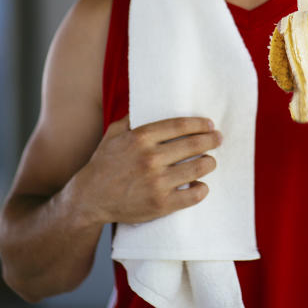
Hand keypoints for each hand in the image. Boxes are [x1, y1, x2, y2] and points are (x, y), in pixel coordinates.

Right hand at [73, 115, 221, 225]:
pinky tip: (200, 185)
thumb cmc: (104, 164)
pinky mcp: (160, 204)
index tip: (209, 124)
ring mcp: (156, 182)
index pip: (180, 125)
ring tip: (210, 161)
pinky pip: (193, 195)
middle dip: (211, 140)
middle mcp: (150, 158)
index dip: (200, 124)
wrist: (90, 198)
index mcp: (140, 138)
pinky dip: (202, 189)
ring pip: (199, 168)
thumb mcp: (113, 134)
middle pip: (194, 144)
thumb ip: (132, 118)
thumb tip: (149, 103)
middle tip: (218, 139)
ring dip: (210, 163)